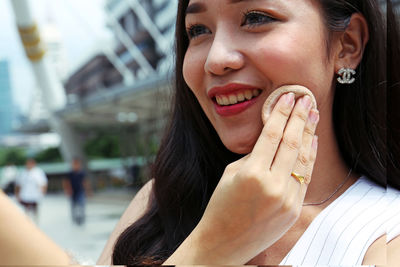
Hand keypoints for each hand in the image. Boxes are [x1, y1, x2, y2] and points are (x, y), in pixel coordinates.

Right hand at [167, 91, 318, 263]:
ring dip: (309, 134)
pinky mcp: (294, 210)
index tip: (288, 95)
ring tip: (313, 115)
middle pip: (291, 143)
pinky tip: (311, 143)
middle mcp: (273, 186)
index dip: (281, 112)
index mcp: (252, 173)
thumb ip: (254, 156)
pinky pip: (304, 178)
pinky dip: (309, 158)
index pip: (272, 134)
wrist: (223, 242)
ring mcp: (287, 200)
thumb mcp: (231, 173)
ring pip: (303, 159)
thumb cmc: (221, 205)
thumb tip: (274, 139)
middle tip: (306, 99)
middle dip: (300, 117)